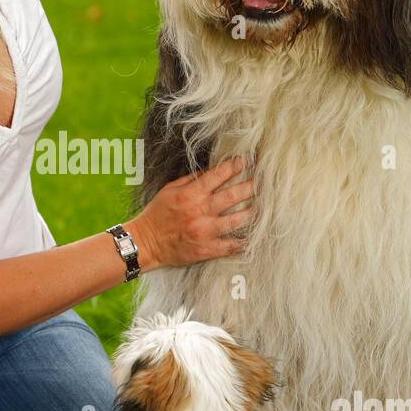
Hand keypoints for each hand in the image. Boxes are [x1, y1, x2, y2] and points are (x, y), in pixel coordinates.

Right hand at [127, 157, 255, 269]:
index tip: (247, 161)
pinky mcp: (206, 249)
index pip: (218, 176)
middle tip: (265, 181)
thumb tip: (212, 171)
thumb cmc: (157, 214)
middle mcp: (200, 211)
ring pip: (236, 220)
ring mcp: (204, 231)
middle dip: (251, 186)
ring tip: (265, 207)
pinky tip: (254, 237)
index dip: (235, 166)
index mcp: (190, 194)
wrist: (145, 242)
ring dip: (253, 212)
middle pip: (233, 195)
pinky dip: (243, 242)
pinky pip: (230, 246)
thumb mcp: (170, 190)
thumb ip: (192, 180)